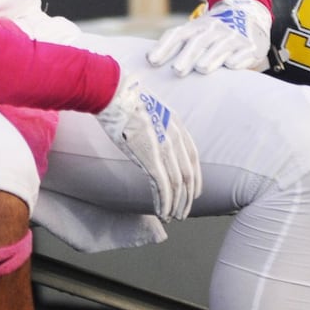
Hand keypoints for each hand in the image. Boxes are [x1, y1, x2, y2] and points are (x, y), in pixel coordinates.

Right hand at [95, 73, 200, 220]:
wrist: (113, 92)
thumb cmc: (125, 99)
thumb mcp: (151, 109)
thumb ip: (159, 125)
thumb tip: (154, 137)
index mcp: (177, 125)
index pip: (194, 158)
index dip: (195, 179)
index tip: (192, 194)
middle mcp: (175, 137)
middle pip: (188, 175)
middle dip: (187, 198)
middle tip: (183, 212)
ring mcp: (164, 146)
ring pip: (177, 184)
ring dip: (176, 204)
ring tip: (172, 216)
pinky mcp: (149, 156)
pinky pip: (162, 185)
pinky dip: (164, 202)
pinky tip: (162, 211)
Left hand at [146, 0, 271, 75]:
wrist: (248, 13)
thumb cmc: (213, 32)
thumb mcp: (196, 33)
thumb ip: (177, 46)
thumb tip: (149, 64)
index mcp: (196, 28)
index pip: (177, 35)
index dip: (163, 48)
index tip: (151, 61)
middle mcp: (213, 30)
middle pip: (197, 42)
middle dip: (186, 56)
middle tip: (177, 71)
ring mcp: (232, 37)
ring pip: (220, 46)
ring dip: (211, 57)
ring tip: (201, 69)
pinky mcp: (250, 46)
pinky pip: (244, 52)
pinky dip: (238, 58)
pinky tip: (232, 66)